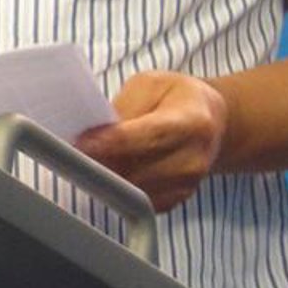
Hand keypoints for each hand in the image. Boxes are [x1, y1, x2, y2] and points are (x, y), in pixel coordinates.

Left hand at [77, 70, 228, 213]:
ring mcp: (187, 184)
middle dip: (101, 161)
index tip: (81, 143)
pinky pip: (137, 201)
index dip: (110, 142)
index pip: (147, 137)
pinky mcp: (176, 200)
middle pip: (137, 169)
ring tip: (94, 156)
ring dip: (107, 176)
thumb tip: (95, 132)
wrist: (211, 122)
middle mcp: (194, 158)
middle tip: (76, 150)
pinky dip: (119, 188)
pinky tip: (113, 169)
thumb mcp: (151, 85)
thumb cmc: (178, 99)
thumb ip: (125, 108)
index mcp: (193, 122)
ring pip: (132, 189)